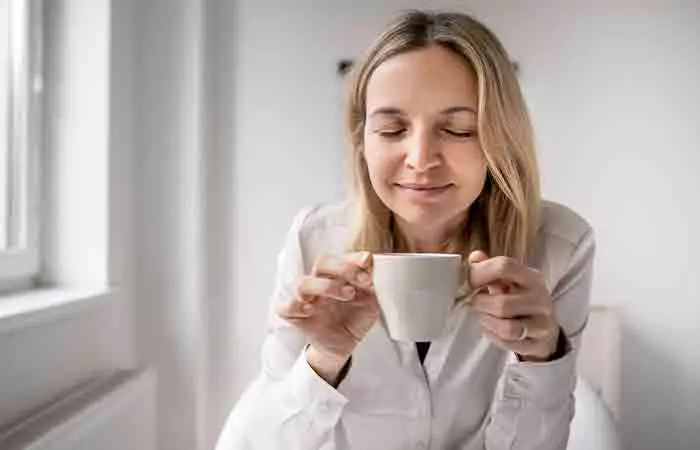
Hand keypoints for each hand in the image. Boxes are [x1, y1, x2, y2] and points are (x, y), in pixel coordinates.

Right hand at [276, 251, 379, 382]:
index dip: (353, 259)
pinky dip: (296, 306)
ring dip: (326, 286)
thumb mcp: (370, 298)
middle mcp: (319, 282)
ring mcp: (306, 298)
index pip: (339, 257)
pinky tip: (311, 309)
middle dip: (343, 268)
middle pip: (321, 263)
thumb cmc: (355, 317)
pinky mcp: (295, 316)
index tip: (368, 263)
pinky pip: (286, 308)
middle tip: (363, 280)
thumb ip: (370, 282)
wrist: (346, 343)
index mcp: (336, 274)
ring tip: (348, 295)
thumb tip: (370, 261)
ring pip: (304, 284)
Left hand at [467, 250, 559, 361]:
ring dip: (488, 322)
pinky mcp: (538, 344)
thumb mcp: (509, 280)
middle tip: (474, 303)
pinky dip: (494, 336)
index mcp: (531, 277)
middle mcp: (540, 299)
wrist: (544, 327)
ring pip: (507, 328)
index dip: (480, 273)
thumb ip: (490, 267)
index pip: (505, 267)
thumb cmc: (521, 299)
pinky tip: (492, 329)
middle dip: (481, 305)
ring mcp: (542, 323)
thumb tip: (475, 257)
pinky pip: (508, 343)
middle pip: (502, 304)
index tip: (469, 282)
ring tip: (484, 316)